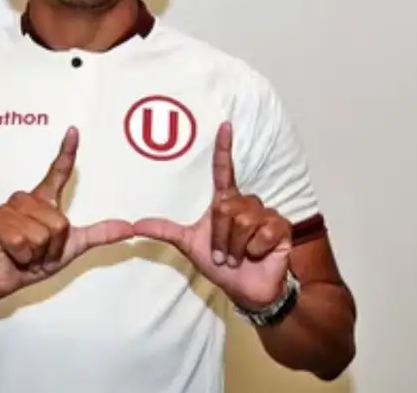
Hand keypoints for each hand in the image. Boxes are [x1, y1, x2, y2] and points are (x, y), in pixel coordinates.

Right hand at [0, 126, 134, 298]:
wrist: (4, 278)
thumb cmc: (34, 260)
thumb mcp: (71, 247)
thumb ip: (99, 234)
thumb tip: (129, 227)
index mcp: (44, 201)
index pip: (58, 172)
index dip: (67, 151)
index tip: (74, 131)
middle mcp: (26, 199)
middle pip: (59, 223)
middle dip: (52, 247)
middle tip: (38, 252)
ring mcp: (8, 208)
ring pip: (42, 235)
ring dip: (37, 254)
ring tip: (24, 254)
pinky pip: (23, 242)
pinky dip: (22, 257)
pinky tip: (12, 254)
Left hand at [134, 121, 293, 308]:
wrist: (246, 291)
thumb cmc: (222, 266)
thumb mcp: (189, 246)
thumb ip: (164, 231)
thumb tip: (135, 225)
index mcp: (225, 202)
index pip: (224, 170)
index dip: (223, 148)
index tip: (224, 125)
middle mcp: (246, 203)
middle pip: (226, 208)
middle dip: (220, 237)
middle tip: (223, 255)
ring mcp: (265, 214)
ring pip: (242, 221)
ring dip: (234, 246)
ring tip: (238, 257)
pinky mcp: (281, 228)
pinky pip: (262, 232)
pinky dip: (254, 250)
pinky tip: (257, 255)